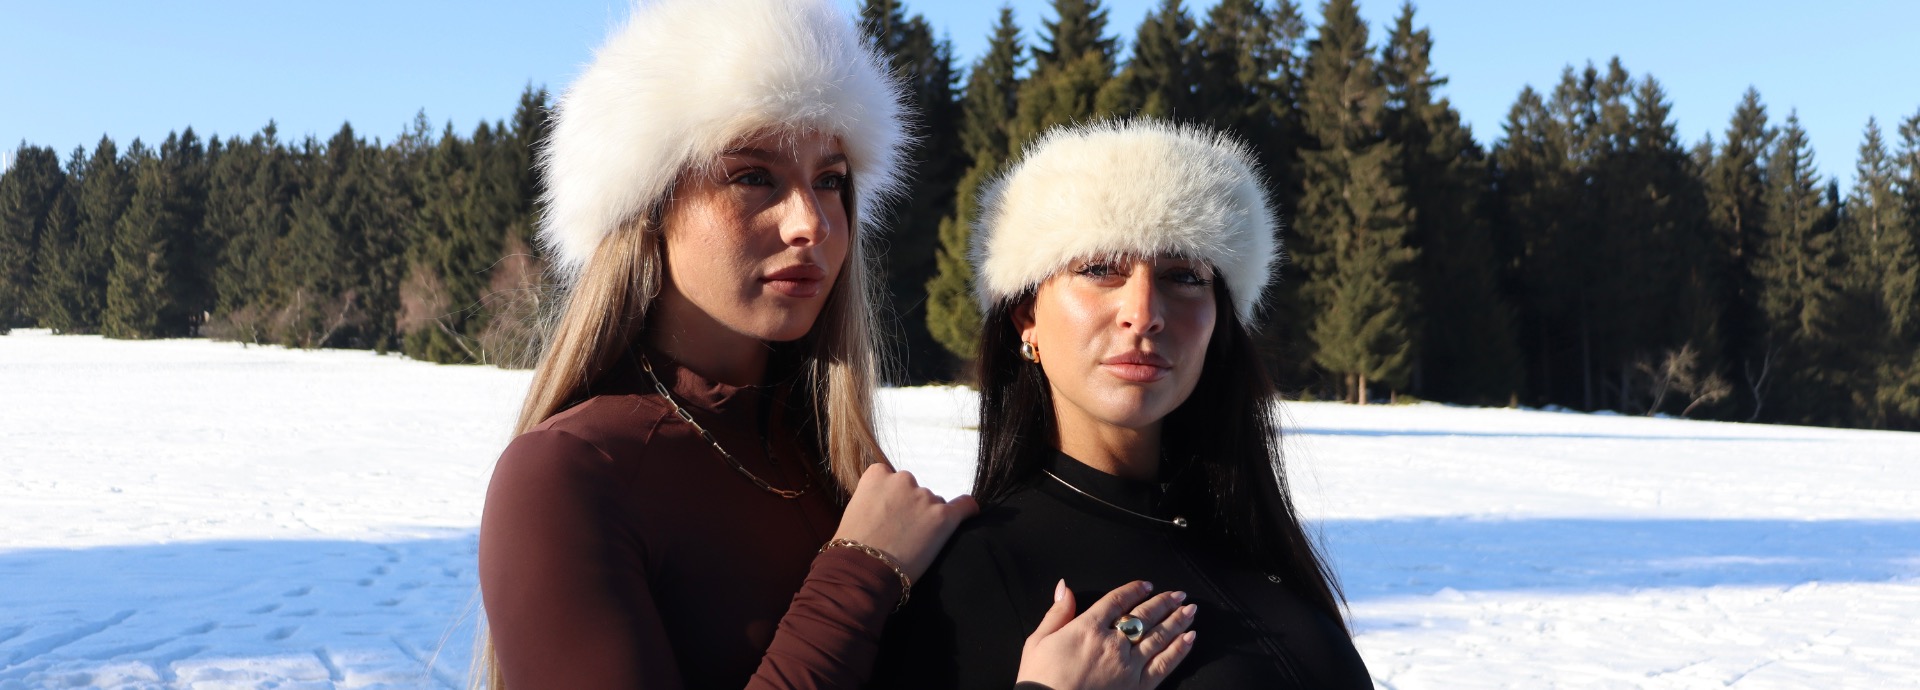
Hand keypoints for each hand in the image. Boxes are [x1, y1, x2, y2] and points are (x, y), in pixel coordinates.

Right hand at [832, 463, 978, 580]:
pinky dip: (967, 509)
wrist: (863, 569)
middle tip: (901, 533)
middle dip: (910, 508)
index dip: (891, 498)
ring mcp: (924, 497)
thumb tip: (886, 506)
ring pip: (933, 503)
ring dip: (928, 518)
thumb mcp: (854, 511)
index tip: (888, 515)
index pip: (890, 477)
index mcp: (878, 475)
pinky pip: (965, 506)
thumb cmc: (851, 547)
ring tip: (914, 544)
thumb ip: (873, 498)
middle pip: (914, 490)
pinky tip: (970, 514)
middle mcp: (903, 480)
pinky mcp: (943, 517)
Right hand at [1016, 580, 1196, 689]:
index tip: (1146, 585)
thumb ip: (1057, 612)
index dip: (1134, 590)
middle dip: (1164, 603)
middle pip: (1143, 616)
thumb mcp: (1038, 641)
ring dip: (1177, 621)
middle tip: (1178, 595)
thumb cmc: (1040, 680)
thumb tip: (1065, 588)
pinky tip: (1189, 638)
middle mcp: (1112, 643)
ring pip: (1158, 636)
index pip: (1117, 601)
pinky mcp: (1137, 686)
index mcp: (1088, 628)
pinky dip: (1179, 650)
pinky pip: (1164, 664)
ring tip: (1189, 611)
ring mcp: (1128, 665)